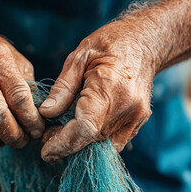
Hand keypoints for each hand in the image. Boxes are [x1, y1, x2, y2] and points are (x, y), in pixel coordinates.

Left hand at [39, 19, 157, 161]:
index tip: (45, 150)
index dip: (62, 143)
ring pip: (102, 145)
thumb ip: (62, 87)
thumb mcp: (79, 57)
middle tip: (48, 135)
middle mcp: (127, 107)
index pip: (85, 128)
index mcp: (109, 87)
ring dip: (79, 145)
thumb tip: (46, 113)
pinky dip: (94, 141)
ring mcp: (136, 117)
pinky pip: (114, 142)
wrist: (145, 42)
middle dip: (66, 145)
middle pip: (92, 140)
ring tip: (62, 130)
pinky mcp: (139, 121)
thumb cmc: (109, 43)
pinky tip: (80, 129)